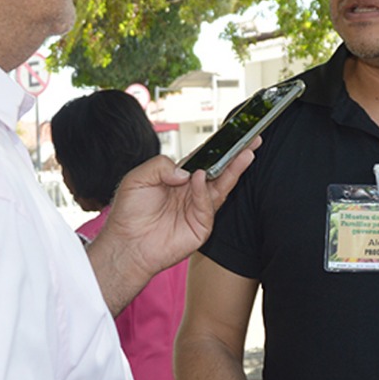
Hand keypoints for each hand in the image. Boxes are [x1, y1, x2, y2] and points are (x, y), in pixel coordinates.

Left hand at [98, 143, 258, 282]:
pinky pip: (207, 206)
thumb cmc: (128, 213)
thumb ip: (161, 165)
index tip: (232, 134)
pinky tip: (199, 179)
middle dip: (236, 157)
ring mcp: (198, 210)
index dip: (217, 148)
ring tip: (245, 154)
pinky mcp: (200, 227)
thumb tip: (187, 171)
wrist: (126, 245)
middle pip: (219, 172)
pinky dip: (204, 192)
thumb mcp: (138, 178)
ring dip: (234, 170)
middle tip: (252, 141)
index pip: (203, 160)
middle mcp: (192, 193)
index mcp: (179, 178)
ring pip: (221, 187)